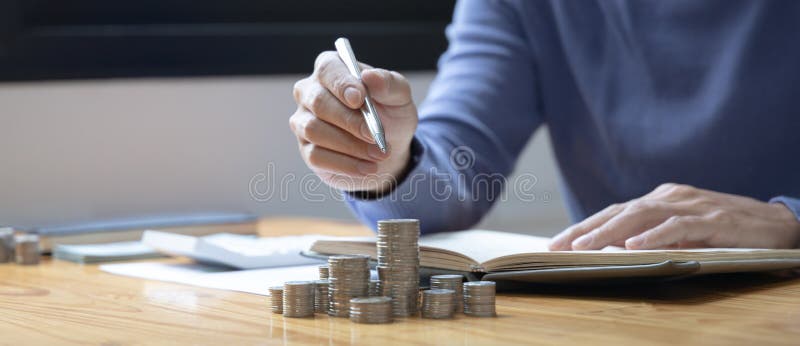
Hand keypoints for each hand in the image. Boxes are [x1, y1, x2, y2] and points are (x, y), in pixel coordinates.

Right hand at [290, 51, 417, 191]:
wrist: (389, 148)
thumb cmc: (390, 114)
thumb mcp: (399, 97)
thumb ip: (389, 84)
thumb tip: (371, 77)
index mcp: (332, 69)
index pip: (328, 70)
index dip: (342, 84)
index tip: (359, 99)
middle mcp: (310, 92)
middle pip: (319, 102)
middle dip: (349, 121)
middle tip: (375, 135)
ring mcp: (303, 121)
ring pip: (315, 131)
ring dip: (351, 146)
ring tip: (380, 154)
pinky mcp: (307, 150)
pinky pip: (317, 157)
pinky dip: (346, 164)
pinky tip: (368, 167)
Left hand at [549, 183, 799, 249]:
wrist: (778, 223)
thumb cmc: (725, 230)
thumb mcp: (683, 230)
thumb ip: (652, 235)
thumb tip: (614, 252)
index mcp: (660, 198)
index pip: (614, 211)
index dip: (584, 226)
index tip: (556, 244)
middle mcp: (671, 197)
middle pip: (620, 211)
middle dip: (585, 230)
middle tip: (558, 248)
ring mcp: (691, 206)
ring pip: (641, 216)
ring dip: (609, 233)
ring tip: (585, 249)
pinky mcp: (712, 220)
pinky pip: (677, 227)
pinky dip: (654, 237)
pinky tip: (633, 247)